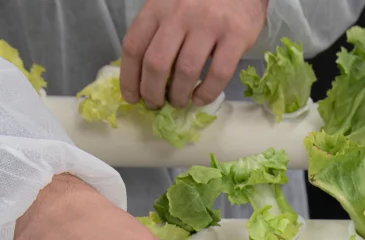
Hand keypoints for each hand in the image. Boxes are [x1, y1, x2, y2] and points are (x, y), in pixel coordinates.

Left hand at [120, 0, 268, 108]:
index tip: (133, 97)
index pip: (133, 46)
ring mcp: (208, 24)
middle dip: (152, 92)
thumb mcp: (170, 5)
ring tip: (179, 102)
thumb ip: (157, 32)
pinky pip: (218, 74)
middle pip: (156, 63)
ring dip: (178, 95)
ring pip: (185, 71)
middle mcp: (180, 14)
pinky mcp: (235, 36)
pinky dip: (207, 93)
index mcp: (158, 7)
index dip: (129, 78)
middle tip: (156, 104)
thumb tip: (144, 75)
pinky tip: (200, 98)